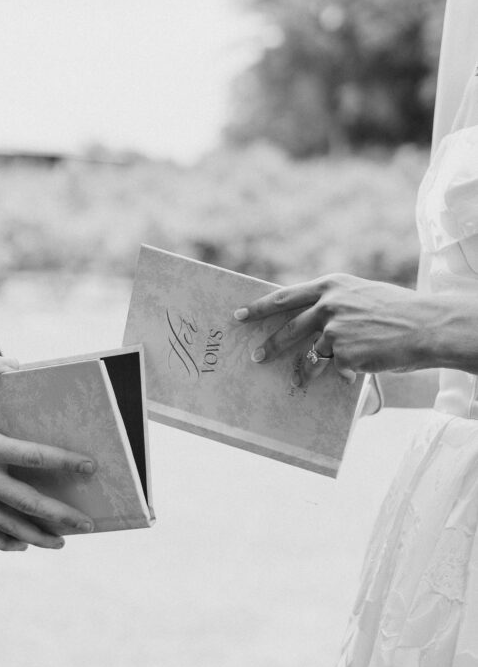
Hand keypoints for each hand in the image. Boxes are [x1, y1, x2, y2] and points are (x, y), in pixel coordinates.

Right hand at [0, 350, 95, 551]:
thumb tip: (12, 363)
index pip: (32, 456)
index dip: (64, 461)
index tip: (89, 466)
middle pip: (26, 502)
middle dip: (59, 514)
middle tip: (86, 522)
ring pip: (7, 524)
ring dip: (36, 535)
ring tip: (61, 541)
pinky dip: (3, 541)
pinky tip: (21, 545)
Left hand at [233, 273, 452, 384]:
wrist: (426, 325)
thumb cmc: (398, 311)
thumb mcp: (362, 295)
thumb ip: (336, 304)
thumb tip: (312, 321)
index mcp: (332, 286)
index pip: (285, 297)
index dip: (260, 307)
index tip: (240, 314)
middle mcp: (328, 305)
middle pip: (288, 328)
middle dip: (269, 344)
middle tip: (255, 356)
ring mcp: (334, 330)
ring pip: (308, 355)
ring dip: (299, 370)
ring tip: (294, 380)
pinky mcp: (344, 354)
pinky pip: (333, 369)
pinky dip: (340, 376)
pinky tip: (348, 378)